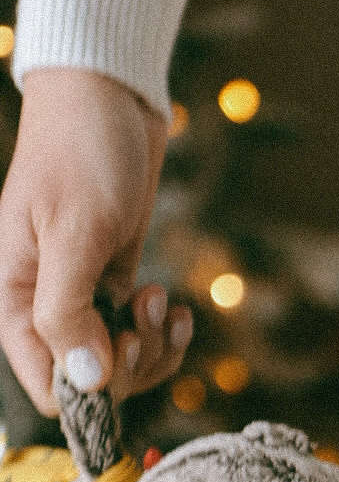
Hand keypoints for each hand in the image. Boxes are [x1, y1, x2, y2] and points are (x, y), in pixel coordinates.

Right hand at [0, 68, 192, 412]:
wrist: (107, 93)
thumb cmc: (81, 150)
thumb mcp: (73, 231)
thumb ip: (69, 311)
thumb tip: (85, 383)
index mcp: (17, 298)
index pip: (48, 384)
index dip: (91, 388)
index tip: (122, 350)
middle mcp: (46, 303)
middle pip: (93, 380)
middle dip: (131, 362)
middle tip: (147, 316)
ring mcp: (83, 293)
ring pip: (122, 361)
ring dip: (153, 345)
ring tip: (161, 299)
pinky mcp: (115, 279)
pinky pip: (140, 333)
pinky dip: (164, 330)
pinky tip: (177, 308)